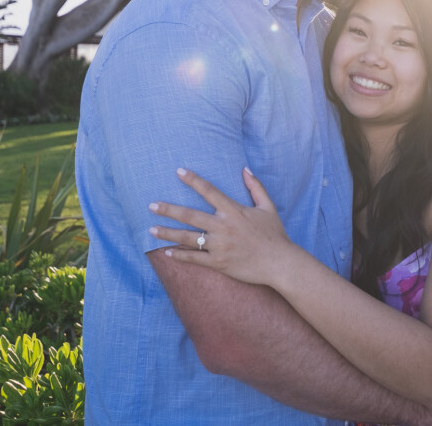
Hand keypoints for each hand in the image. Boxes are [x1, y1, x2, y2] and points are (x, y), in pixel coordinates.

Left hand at [149, 167, 295, 286]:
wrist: (280, 263)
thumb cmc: (275, 234)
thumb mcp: (268, 207)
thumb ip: (256, 187)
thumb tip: (245, 169)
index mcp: (233, 211)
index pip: (209, 191)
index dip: (193, 180)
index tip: (178, 172)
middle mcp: (223, 227)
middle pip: (190, 215)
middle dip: (169, 209)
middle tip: (151, 205)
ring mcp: (219, 246)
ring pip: (188, 238)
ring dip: (168, 233)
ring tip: (151, 229)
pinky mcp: (218, 263)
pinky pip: (195, 259)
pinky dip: (180, 256)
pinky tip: (167, 253)